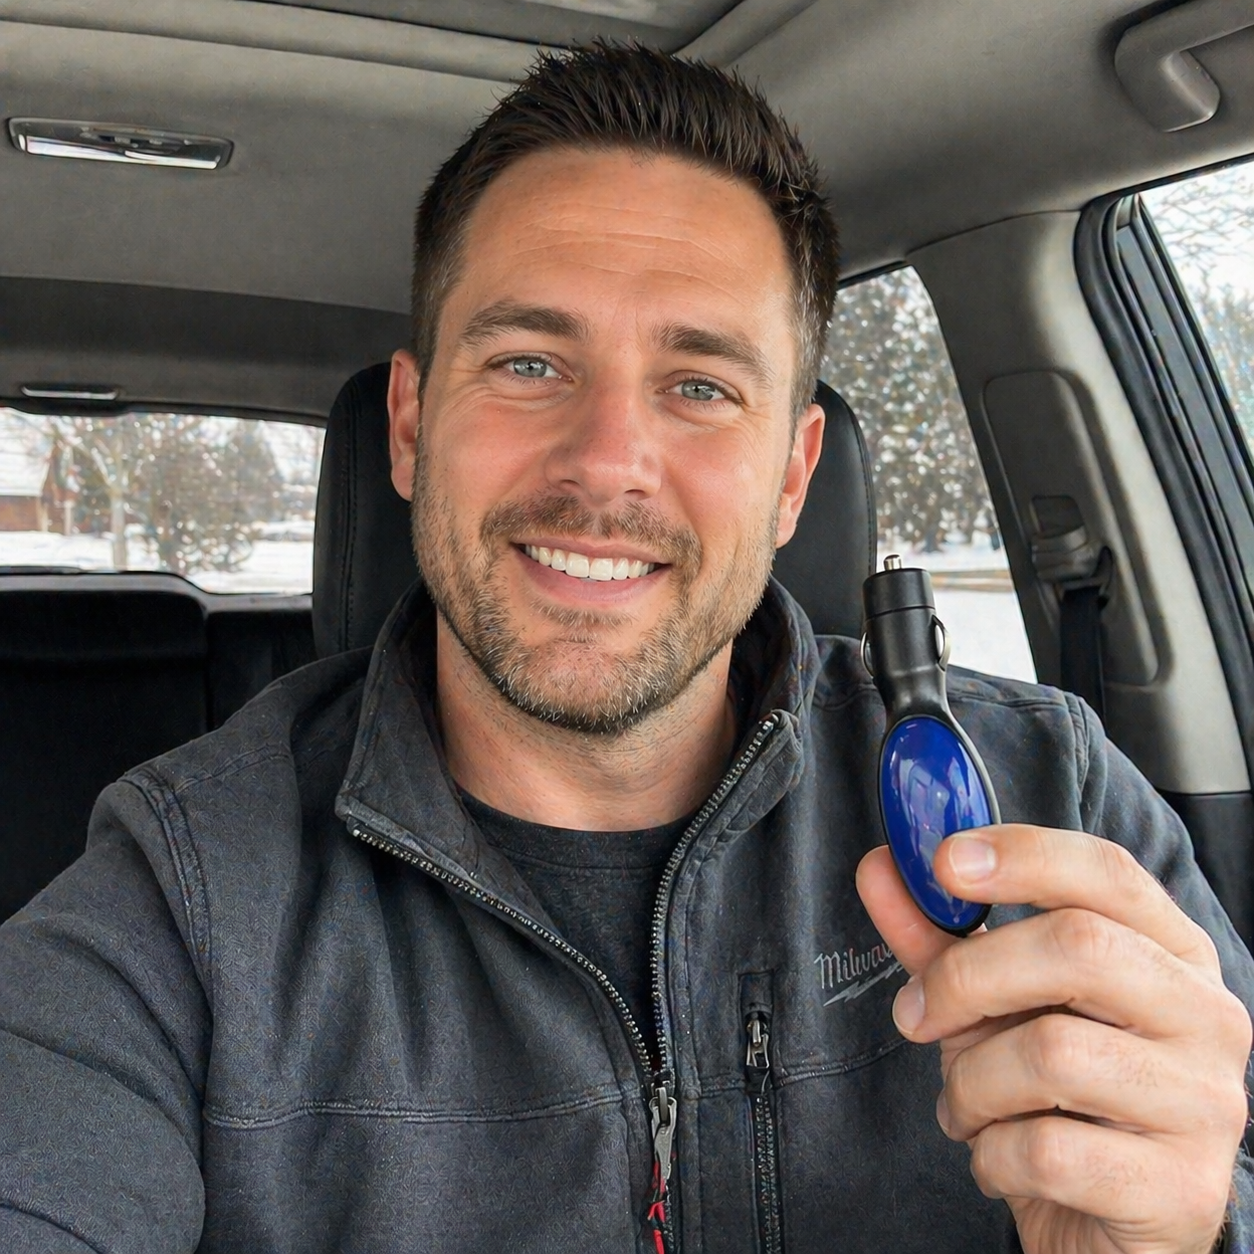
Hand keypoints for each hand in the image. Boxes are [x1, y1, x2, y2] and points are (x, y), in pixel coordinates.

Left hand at [856, 825, 1251, 1253]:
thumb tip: (879, 864)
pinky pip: (1049, 1150)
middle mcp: (1206, 1015)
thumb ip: (940, 936)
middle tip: (914, 1014)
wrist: (1101, 1230)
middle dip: (967, 977)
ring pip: (1053, 1053)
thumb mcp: (991, 1005)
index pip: (1106, 870)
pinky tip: (997, 1157)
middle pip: (1078, 946)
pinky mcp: (1184, 1189)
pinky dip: (991, 1154)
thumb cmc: (1049, 1096)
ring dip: (972, 1083)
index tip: (942, 861)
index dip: (1021, 853)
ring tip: (966, 1106)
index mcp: (1169, 951)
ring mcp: (1207, 1103)